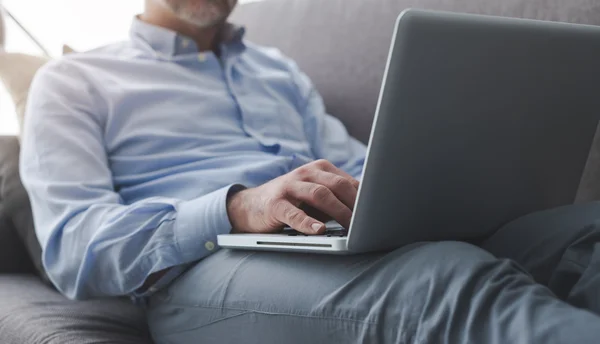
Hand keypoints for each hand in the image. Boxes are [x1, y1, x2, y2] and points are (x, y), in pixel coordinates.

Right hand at [226, 159, 359, 234]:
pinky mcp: (275, 204)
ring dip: (338, 212)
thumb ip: (338, 199)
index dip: (366, 197)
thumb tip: (371, 212)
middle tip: (370, 223)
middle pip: (337, 185)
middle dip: (356, 204)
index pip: (349, 181)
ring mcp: (289, 187)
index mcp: (320, 169)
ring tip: (352, 227)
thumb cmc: (293, 203)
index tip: (381, 212)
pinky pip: (294, 213)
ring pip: (319, 195)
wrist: (250, 206)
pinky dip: (308, 223)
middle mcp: (306, 173)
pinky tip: (319, 231)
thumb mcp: (316, 197)